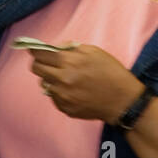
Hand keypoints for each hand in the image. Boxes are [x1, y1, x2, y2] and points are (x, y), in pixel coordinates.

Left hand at [30, 45, 144, 122]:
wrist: (122, 100)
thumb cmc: (110, 72)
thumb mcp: (93, 51)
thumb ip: (70, 48)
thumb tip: (54, 48)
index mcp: (69, 62)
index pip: (40, 54)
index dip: (36, 51)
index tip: (34, 50)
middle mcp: (62, 80)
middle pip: (36, 69)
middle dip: (40, 63)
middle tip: (48, 62)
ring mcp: (63, 96)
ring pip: (44, 84)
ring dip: (51, 78)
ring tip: (66, 77)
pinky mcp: (66, 108)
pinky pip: (54, 97)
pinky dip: (59, 92)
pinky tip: (73, 89)